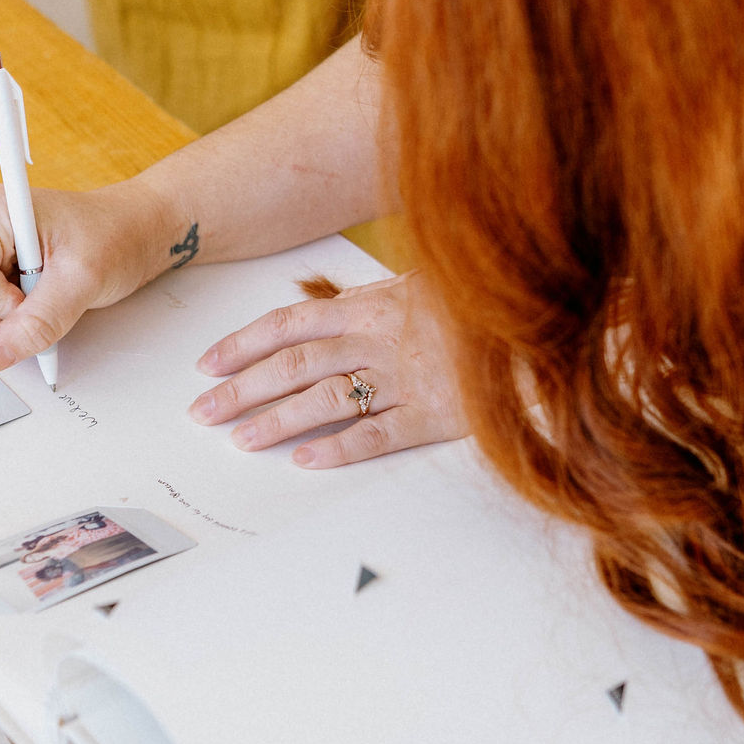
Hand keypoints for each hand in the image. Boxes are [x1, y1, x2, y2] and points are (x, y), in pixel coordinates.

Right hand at [0, 182, 173, 375]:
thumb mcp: (80, 282)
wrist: (137, 231)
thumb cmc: (116, 236)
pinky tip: (40, 303)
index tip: (32, 298)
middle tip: (46, 301)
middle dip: (0, 317)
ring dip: (6, 322)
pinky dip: (11, 320)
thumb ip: (36, 323)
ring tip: (47, 299)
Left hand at [188, 272, 468, 467]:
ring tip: (240, 440)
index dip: (242, 345)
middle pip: (293, 364)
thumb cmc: (478, 301)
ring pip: (325, 398)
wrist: (540, 316)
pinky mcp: (436, 411)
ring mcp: (406, 375)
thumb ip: (375, 300)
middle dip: (241, 388)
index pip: (288, 324)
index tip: (207, 365)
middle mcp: (380, 337)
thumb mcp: (423, 283)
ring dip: (276, 420)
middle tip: (203, 412)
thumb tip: (329, 310)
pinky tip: (306, 460)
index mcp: (372, 303)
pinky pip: (377, 432)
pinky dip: (339, 446)